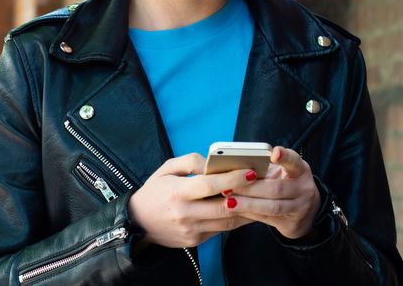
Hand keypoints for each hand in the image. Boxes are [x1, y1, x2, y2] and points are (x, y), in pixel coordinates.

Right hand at [127, 153, 255, 248]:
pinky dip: (235, 220)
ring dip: (246, 211)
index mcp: (177, 192)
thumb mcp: (166, 169)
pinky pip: (221, 230)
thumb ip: (191, 161)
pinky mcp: (195, 241)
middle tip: (264, 186)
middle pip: (223, 206)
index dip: (232, 179)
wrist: (138, 222)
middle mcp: (185, 213)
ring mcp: (191, 230)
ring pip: (226, 222)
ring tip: (261, 198)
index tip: (250, 172)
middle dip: (247, 196)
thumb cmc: (155, 191)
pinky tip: (246, 211)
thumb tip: (213, 162)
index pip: (209, 185)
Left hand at [226, 146, 320, 239]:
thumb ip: (265, 168)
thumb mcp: (282, 173)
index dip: (284, 157)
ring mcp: (301, 207)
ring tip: (229, 202)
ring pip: (272, 206)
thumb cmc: (286, 185)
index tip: (273, 153)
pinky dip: (250, 214)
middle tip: (229, 186)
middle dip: (250, 188)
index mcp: (301, 170)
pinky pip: (267, 218)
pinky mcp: (292, 223)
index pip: (294, 161)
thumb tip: (235, 166)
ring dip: (248, 204)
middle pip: (276, 188)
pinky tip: (236, 211)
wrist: (305, 213)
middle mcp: (304, 188)